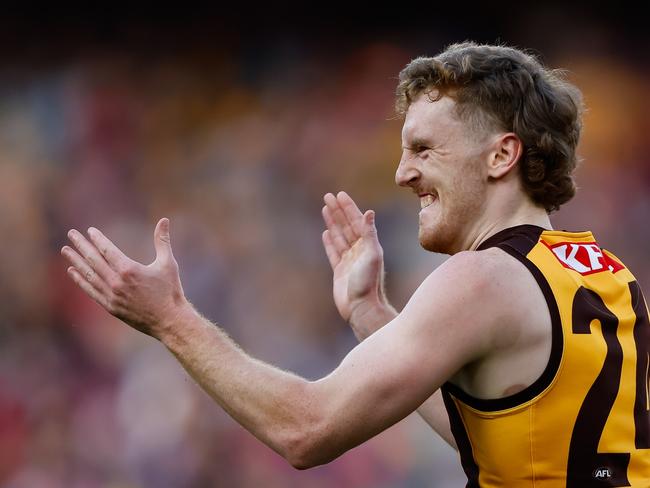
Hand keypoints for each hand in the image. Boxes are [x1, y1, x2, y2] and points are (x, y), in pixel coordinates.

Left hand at [61, 218, 187, 338]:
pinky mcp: (110, 307)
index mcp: (129, 270)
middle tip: (71, 234)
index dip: (98, 239)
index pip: (107, 250)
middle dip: (81, 245)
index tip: (89, 231)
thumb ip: (162, 241)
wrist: (169, 320)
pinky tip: (72, 272)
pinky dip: (80, 281)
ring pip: (89, 275)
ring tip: (66, 251)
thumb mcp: (168, 263)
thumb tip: (164, 220)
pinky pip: (91, 291)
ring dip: (76, 261)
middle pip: (94, 260)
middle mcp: (117, 282)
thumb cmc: (170, 291)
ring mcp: (112, 296)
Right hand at [321, 192, 386, 324]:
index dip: (348, 207)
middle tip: (328, 196)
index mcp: (368, 245)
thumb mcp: (371, 255)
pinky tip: (326, 232)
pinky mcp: (340, 271)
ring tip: (325, 209)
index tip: (339, 195)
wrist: (361, 308)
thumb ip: (369, 233)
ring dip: (332, 222)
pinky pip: (333, 252)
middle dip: (337, 210)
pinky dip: (330, 241)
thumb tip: (369, 212)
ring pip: (339, 236)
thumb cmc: (368, 283)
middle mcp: (359, 251)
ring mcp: (349, 260)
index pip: (356, 221)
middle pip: (346, 225)